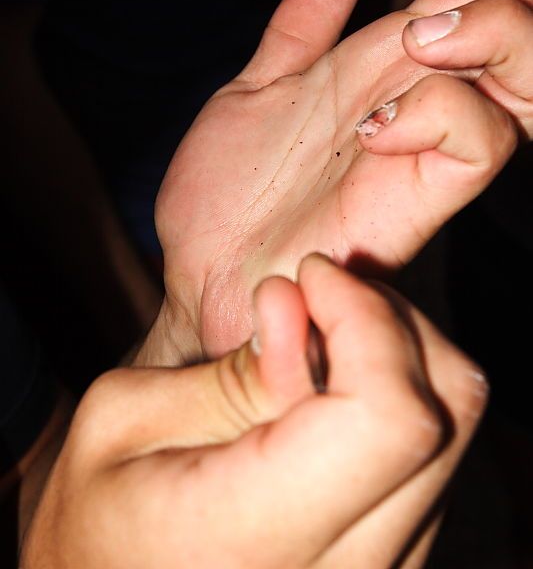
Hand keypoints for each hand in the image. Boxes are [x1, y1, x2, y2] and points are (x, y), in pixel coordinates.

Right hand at [21, 256, 487, 568]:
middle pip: (447, 414)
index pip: (392, 418)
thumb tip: (295, 301)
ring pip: (455, 430)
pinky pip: (435, 457)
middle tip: (317, 292)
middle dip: (388, 320)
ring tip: (319, 333)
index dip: (367, 320)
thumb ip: (226, 371)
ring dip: (397, 352)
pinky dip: (396, 394)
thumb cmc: (100, 515)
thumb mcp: (123, 422)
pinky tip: (331, 383)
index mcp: (260, 538)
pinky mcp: (394, 556)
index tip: (313, 276)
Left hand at [148, 0, 532, 361]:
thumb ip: (298, 33)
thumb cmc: (227, 199)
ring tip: (421, 32)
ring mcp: (420, 155)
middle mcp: (414, 107)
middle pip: (514, 31)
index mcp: (380, 75)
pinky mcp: (415, 204)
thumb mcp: (255, 92)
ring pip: (524, 82)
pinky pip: (477, 143)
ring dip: (490, 30)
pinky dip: (441, 109)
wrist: (204, 276)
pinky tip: (380, 119)